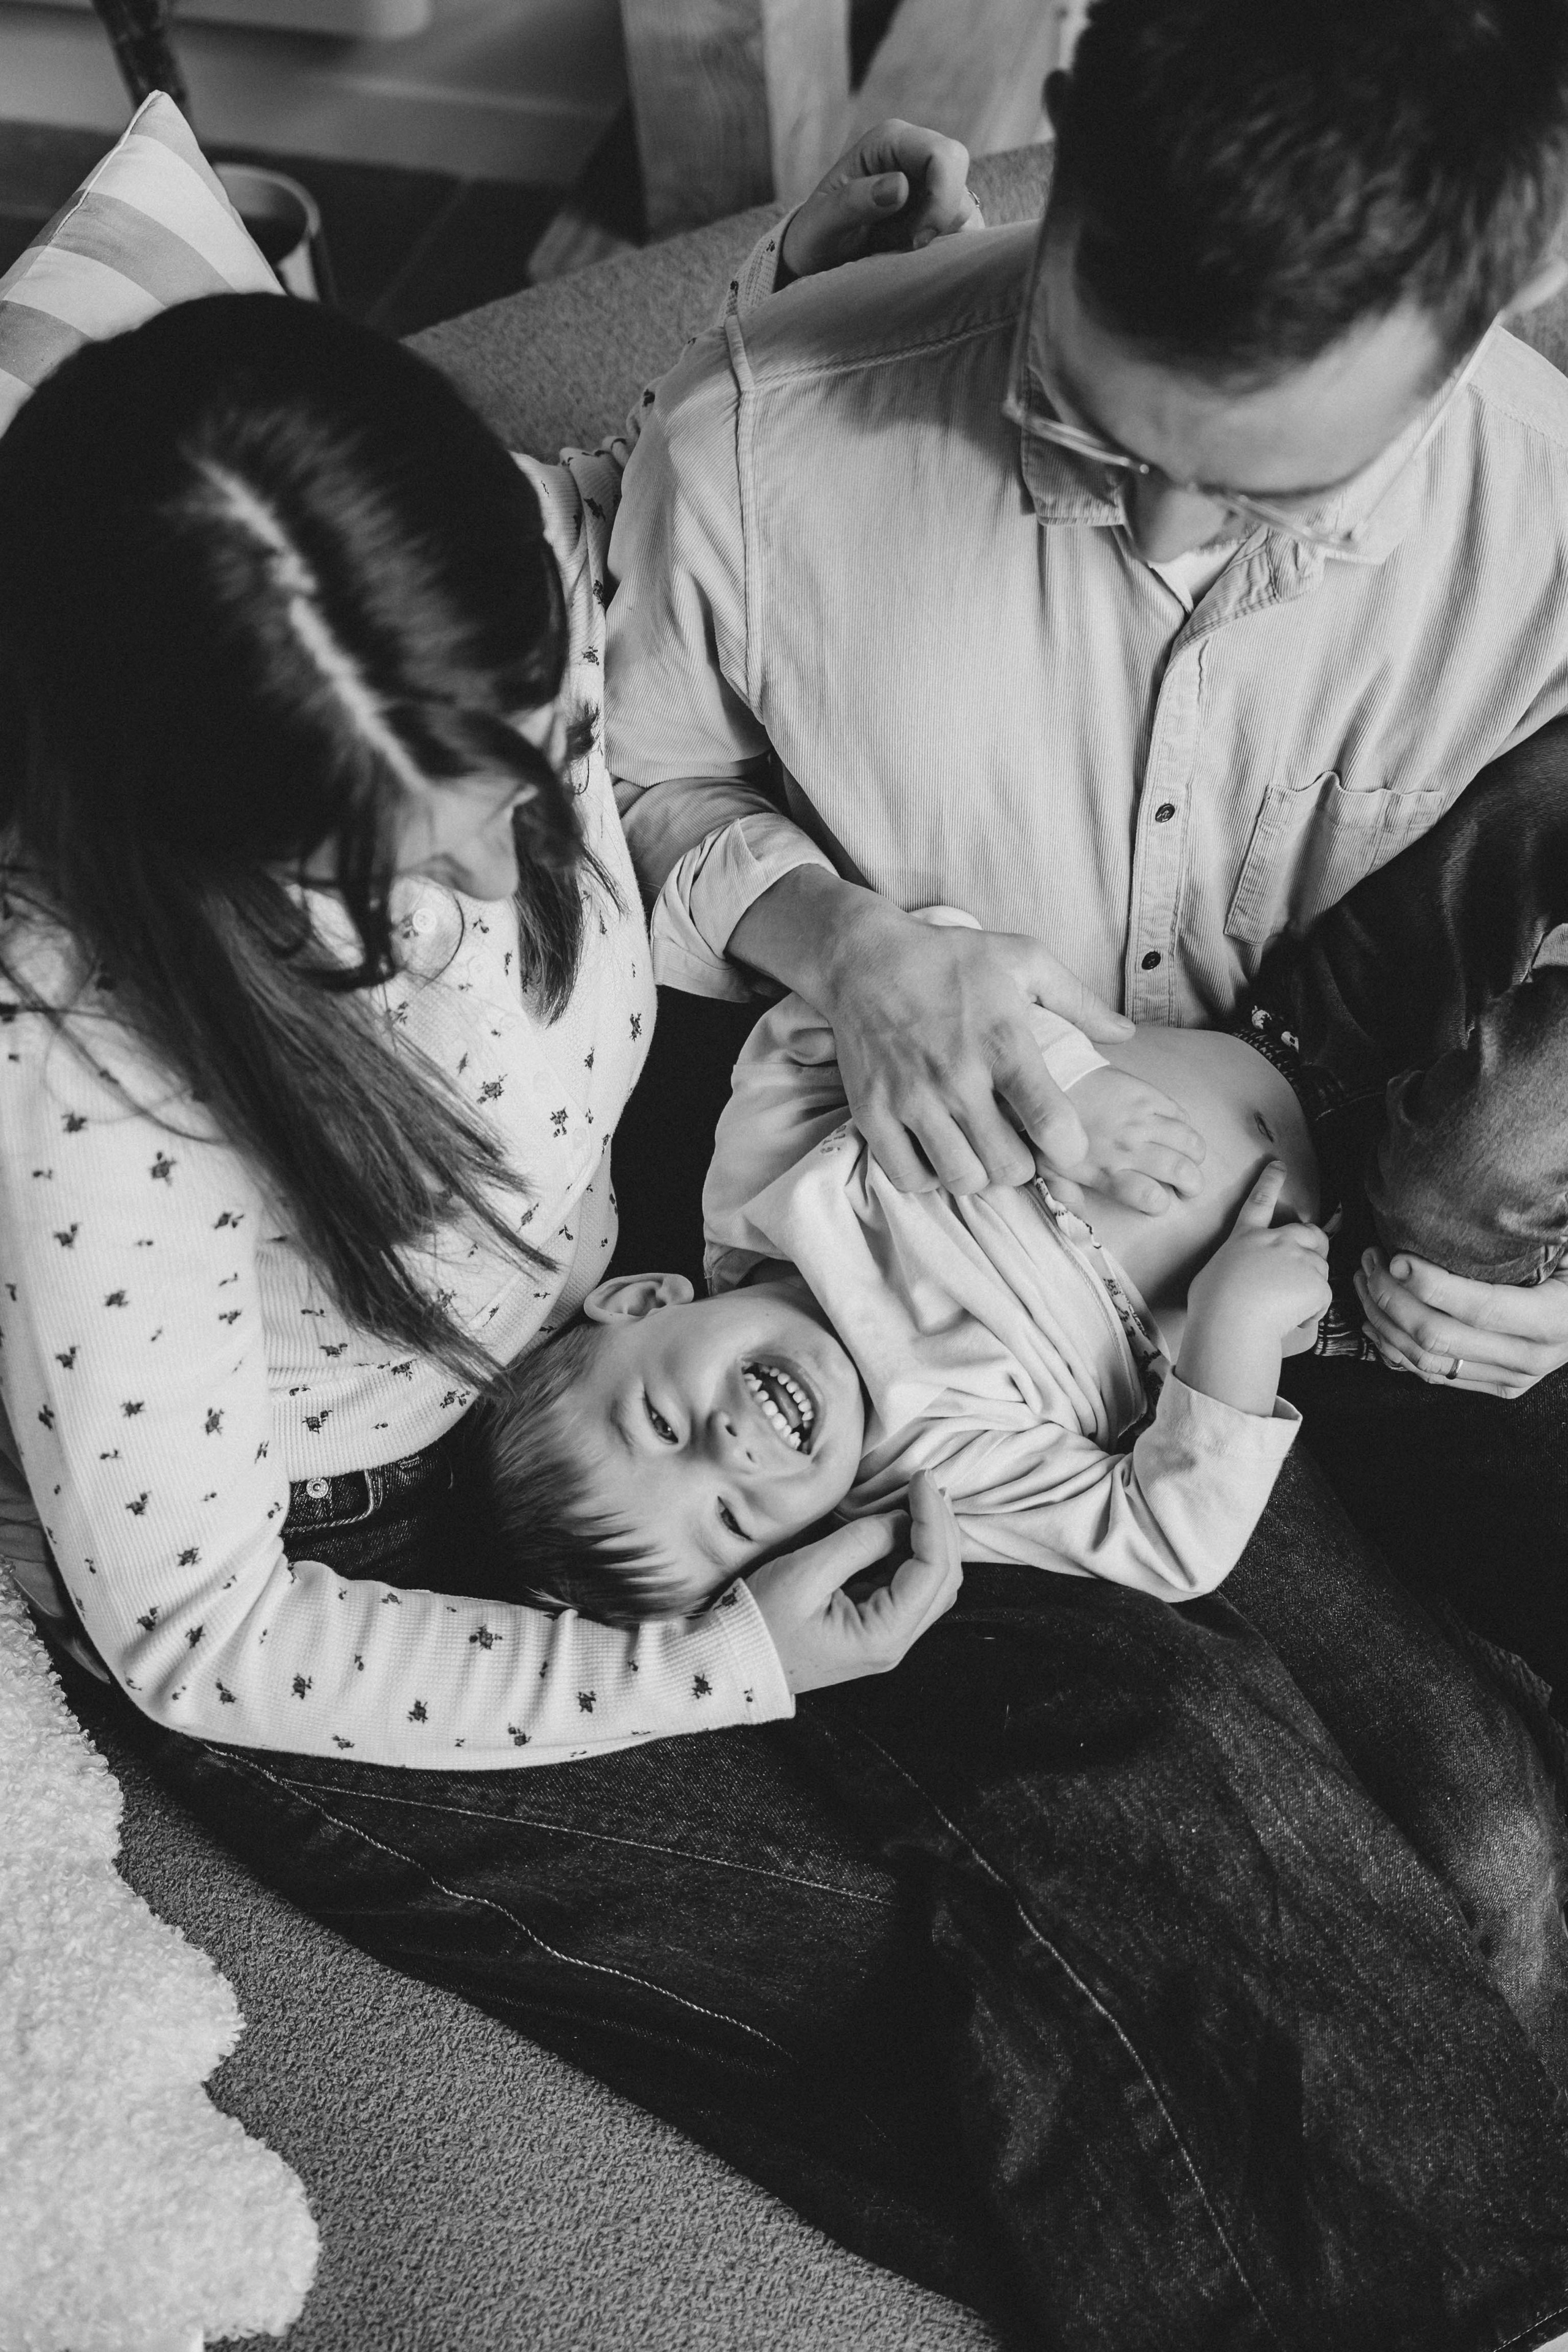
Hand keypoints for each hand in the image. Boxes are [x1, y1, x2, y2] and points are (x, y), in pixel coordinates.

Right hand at [738, 877, 1132, 1192]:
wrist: (864, 959)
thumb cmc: (950, 960)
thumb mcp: (1023, 960)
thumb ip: (1078, 999)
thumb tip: (1126, 1034)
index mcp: (1003, 1042)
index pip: (1050, 1121)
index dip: (1069, 1147)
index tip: (1065, 1142)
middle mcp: (958, 1076)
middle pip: (1008, 1168)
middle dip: (1021, 1166)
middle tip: (1013, 1146)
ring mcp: (911, 1098)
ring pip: (961, 1179)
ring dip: (976, 1174)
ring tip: (973, 1149)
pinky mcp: (872, 1112)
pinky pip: (907, 1177)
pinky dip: (926, 1175)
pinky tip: (933, 1150)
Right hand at [746, 1471, 962, 1691]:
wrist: (734, 1661)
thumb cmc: (761, 1620)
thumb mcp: (806, 1573)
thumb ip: (859, 1542)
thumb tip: (900, 1518)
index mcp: (884, 1635)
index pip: (933, 1571)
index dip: (933, 1518)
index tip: (921, 1478)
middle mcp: (896, 1642)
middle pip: (943, 1579)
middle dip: (940, 1526)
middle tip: (924, 1482)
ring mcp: (887, 1637)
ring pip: (932, 1583)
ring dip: (931, 1539)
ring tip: (918, 1496)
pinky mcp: (875, 1627)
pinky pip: (908, 1587)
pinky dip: (912, 1552)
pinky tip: (901, 1523)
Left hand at [779, 119, 982, 282]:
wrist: (816, 262)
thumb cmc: (813, 238)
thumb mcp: (821, 224)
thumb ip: (853, 202)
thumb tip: (900, 187)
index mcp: (890, 142)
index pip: (944, 155)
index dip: (942, 197)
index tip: (918, 241)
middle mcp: (916, 158)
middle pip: (960, 183)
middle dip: (943, 223)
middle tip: (907, 251)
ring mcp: (932, 187)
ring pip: (966, 213)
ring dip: (940, 242)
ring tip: (897, 253)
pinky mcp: (942, 216)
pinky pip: (966, 234)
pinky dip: (947, 254)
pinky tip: (912, 260)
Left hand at [1054, 1064, 1204, 1216]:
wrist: (1053, 1076)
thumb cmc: (1051, 1128)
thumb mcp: (1048, 1169)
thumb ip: (1065, 1196)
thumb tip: (1078, 1220)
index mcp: (1106, 1171)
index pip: (1149, 1196)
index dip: (1160, 1204)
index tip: (1157, 1201)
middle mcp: (1129, 1147)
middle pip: (1180, 1171)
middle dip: (1192, 1185)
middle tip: (1188, 1187)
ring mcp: (1142, 1119)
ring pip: (1189, 1142)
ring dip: (1196, 1156)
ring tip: (1191, 1160)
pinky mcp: (1148, 1094)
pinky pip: (1180, 1113)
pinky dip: (1186, 1126)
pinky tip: (1178, 1133)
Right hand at [1178, 1162, 1330, 1413]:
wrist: (1232, 1323)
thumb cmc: (1212, 1305)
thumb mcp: (1212, 1274)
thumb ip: (1233, 1266)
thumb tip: (1236, 1276)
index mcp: (1247, 1237)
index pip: (1260, 1201)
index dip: (1271, 1181)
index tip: (1279, 1165)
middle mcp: (1276, 1241)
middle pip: (1309, 1232)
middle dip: (1316, 1243)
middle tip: (1310, 1261)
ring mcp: (1299, 1260)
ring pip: (1320, 1267)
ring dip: (1311, 1285)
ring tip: (1290, 1308)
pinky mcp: (1317, 1283)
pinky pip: (1324, 1296)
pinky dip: (1313, 1311)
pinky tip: (1295, 1320)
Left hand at [1355, 1248, 1567, 1398]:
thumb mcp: (1567, 1249)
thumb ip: (1536, 1235)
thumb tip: (1491, 1207)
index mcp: (1554, 1318)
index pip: (1480, 1307)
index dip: (1431, 1285)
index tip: (1396, 1258)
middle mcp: (1532, 1356)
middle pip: (1441, 1335)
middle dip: (1393, 1297)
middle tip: (1371, 1259)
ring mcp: (1512, 1377)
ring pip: (1428, 1359)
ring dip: (1385, 1321)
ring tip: (1366, 1281)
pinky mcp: (1497, 1386)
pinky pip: (1434, 1375)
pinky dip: (1395, 1350)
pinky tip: (1374, 1320)